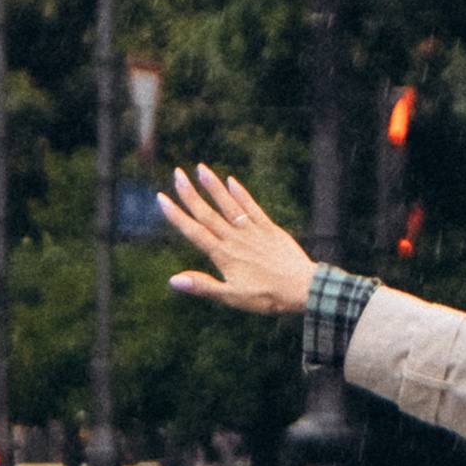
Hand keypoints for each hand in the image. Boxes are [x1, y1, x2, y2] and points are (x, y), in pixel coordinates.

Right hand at [160, 165, 317, 316]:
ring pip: (229, 205)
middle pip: (207, 213)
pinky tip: (231, 180)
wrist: (303, 288)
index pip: (194, 231)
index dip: (176, 214)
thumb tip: (173, 280)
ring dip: (214, 186)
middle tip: (177, 173)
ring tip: (200, 168)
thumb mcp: (232, 297)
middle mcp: (235, 239)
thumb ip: (203, 286)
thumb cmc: (267, 297)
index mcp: (223, 255)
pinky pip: (252, 208)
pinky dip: (241, 194)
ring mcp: (253, 231)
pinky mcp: (270, 229)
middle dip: (190, 193)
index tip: (162, 198)